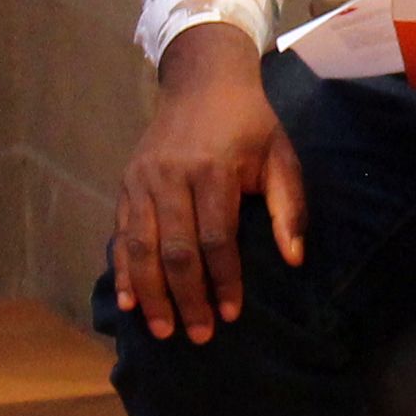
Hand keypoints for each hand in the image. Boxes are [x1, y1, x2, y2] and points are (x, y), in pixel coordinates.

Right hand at [115, 23, 302, 341]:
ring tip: (162, 330)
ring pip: (141, 247)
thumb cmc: (249, 123)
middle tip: (198, 335)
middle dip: (186, 297)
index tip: (230, 314)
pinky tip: (129, 300)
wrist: (202, 80)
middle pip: (175, 250)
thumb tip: (294, 259)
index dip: (223, 280)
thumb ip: (288, 207)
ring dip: (151, 293)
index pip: (215, 238)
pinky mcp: (126, 184)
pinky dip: (123, 270)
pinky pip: (121, 234)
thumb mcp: (281, 154)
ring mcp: (142, 181)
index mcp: (213, 170)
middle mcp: (171, 177)